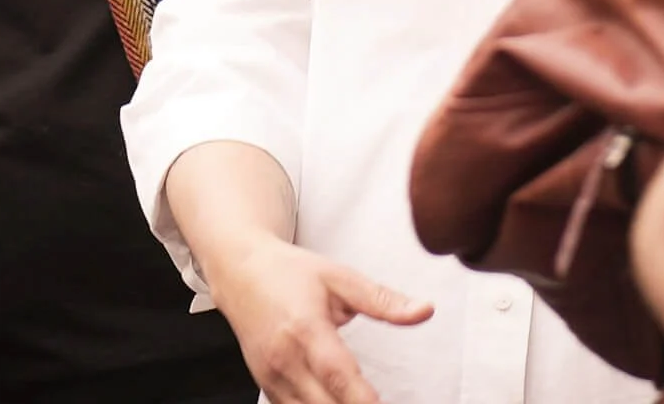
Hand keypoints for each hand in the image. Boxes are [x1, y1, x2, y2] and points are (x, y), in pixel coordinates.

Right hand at [210, 235, 433, 403]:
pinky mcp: (267, 388)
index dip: (362, 400)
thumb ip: (383, 300)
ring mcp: (272, 378)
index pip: (337, 375)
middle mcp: (285, 359)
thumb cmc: (289, 272)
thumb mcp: (339, 277)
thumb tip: (424, 310)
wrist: (239, 273)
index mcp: (305, 328)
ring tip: (363, 403)